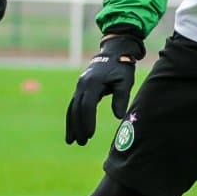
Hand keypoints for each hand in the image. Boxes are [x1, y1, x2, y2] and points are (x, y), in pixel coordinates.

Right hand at [66, 28, 143, 145]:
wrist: (114, 52)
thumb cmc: (122, 68)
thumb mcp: (125, 82)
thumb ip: (121, 98)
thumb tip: (118, 116)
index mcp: (93, 83)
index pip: (87, 105)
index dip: (88, 121)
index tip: (90, 135)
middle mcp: (82, 84)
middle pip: (77, 109)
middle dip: (78, 127)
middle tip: (82, 142)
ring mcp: (79, 86)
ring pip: (72, 108)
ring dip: (72, 125)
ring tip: (72, 142)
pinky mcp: (80, 88)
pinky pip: (73, 105)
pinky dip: (72, 118)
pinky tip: (72, 132)